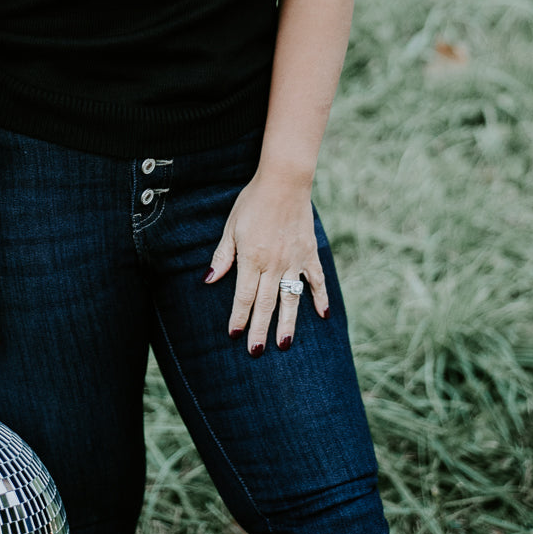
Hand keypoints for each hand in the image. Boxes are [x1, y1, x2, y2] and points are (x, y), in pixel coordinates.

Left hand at [205, 174, 328, 354]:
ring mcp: (294, 261)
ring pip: (291, 299)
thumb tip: (209, 280)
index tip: (234, 335)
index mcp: (252, 258)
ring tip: (284, 345)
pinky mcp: (309, 253)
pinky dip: (320, 298)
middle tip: (256, 352)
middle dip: (259, 330)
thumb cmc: (253, 202)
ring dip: (287, 324)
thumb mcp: (231, 227)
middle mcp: (274, 264)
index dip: (238, 318)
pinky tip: (323, 315)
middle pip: (266, 304)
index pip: (243, 297)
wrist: (284, 181)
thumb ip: (223, 256)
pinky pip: (316, 281)